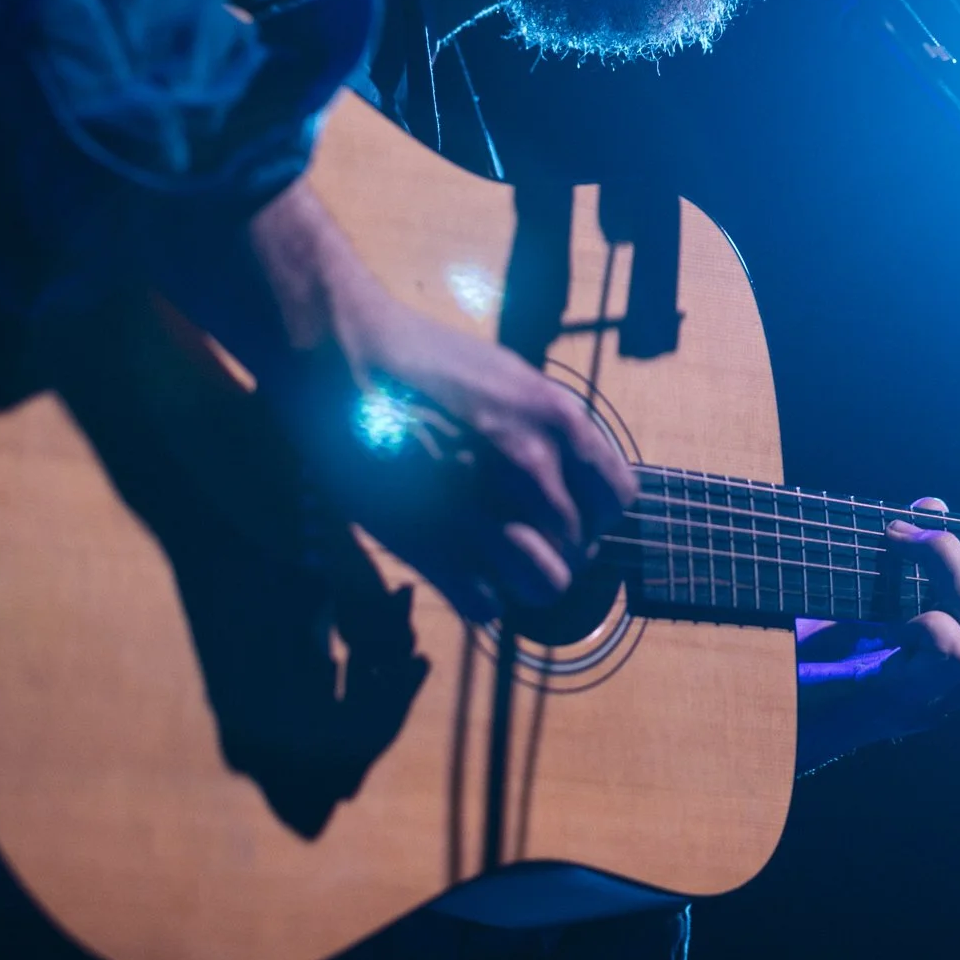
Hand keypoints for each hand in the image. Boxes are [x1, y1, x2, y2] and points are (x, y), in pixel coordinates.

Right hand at [236, 177, 636, 619]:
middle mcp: (532, 466)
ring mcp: (483, 508)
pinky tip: (456, 566)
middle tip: (519, 536)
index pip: (616, 499)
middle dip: (555, 549)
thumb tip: (572, 479)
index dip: (593, 514)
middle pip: (580, 549)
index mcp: (557, 419)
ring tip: (494, 558)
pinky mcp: (430, 543)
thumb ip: (548, 430)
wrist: (342, 354)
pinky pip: (485, 605)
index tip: (569, 513)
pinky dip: (476, 595)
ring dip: (522, 580)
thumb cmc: (422, 360)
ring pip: (544, 585)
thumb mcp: (510, 378)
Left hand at [795, 497, 959, 770]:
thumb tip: (934, 506)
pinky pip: (951, 653)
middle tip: (929, 549)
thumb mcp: (849, 599)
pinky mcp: (890, 702)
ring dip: (947, 567)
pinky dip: (925, 617)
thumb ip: (897, 560)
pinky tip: (877, 611)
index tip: (946, 540)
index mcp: (951, 662)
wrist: (744, 729)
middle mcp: (952, 686)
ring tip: (895, 550)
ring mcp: (927, 698)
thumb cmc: (791, 660)